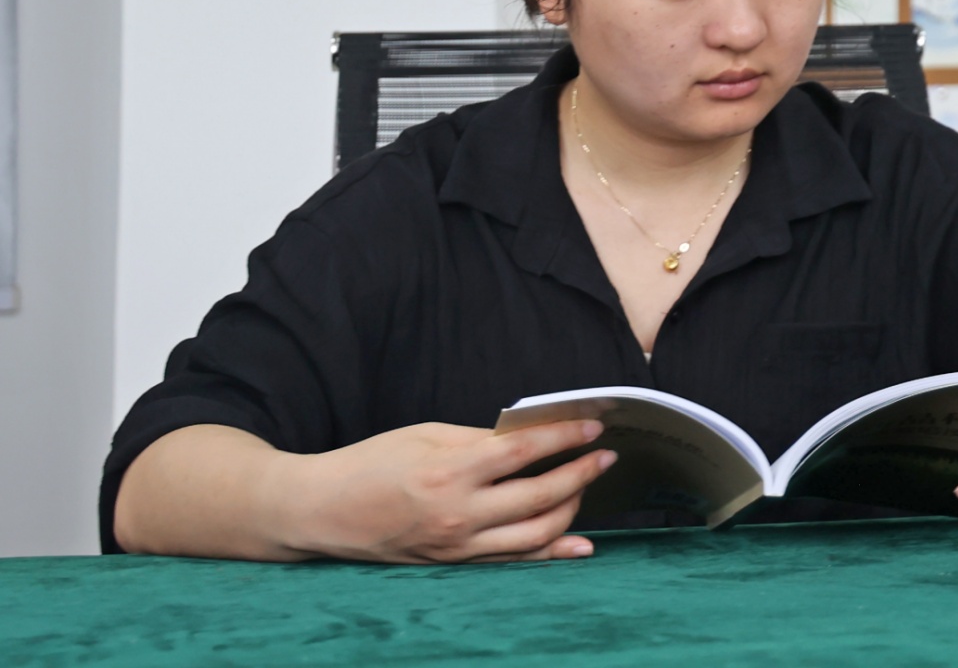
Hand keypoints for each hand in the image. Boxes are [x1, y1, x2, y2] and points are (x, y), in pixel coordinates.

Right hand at [263, 419, 611, 563]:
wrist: (318, 510)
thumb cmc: (368, 464)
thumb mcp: (423, 435)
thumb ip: (480, 438)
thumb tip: (530, 436)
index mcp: (448, 472)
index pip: (524, 453)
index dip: (565, 438)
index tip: (594, 428)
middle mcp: (457, 514)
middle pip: (540, 497)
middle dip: (581, 475)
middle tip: (605, 458)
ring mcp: (456, 545)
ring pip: (535, 534)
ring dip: (571, 510)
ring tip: (586, 487)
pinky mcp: (453, 563)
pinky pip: (513, 560)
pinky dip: (551, 552)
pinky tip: (580, 544)